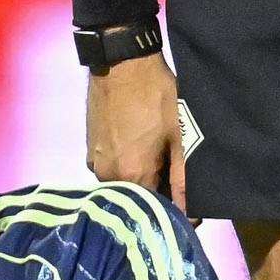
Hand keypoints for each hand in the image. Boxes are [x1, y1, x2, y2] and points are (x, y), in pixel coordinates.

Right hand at [86, 50, 186, 205]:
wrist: (122, 63)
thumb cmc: (156, 96)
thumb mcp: (179, 137)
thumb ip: (183, 180)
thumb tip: (190, 216)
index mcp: (132, 176)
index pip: (155, 211)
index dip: (174, 209)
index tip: (187, 199)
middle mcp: (107, 176)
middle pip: (138, 198)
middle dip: (158, 191)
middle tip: (174, 168)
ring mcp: (94, 163)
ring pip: (124, 183)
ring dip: (141, 176)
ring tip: (156, 154)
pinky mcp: (89, 149)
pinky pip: (111, 168)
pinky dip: (126, 164)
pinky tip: (138, 145)